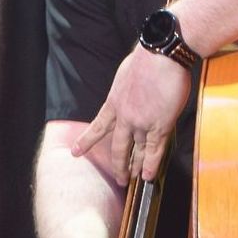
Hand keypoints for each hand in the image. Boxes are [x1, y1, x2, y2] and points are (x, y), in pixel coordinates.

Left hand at [72, 46, 192, 182]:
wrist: (161, 57)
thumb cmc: (146, 60)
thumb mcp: (125, 76)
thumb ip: (127, 91)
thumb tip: (134, 93)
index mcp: (114, 103)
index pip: (98, 127)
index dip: (87, 141)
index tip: (76, 152)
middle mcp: (124, 117)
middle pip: (118, 148)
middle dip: (118, 165)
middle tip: (119, 179)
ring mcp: (141, 123)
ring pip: (137, 152)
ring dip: (136, 167)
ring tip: (134, 180)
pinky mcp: (159, 126)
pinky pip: (154, 151)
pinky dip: (151, 165)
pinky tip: (148, 176)